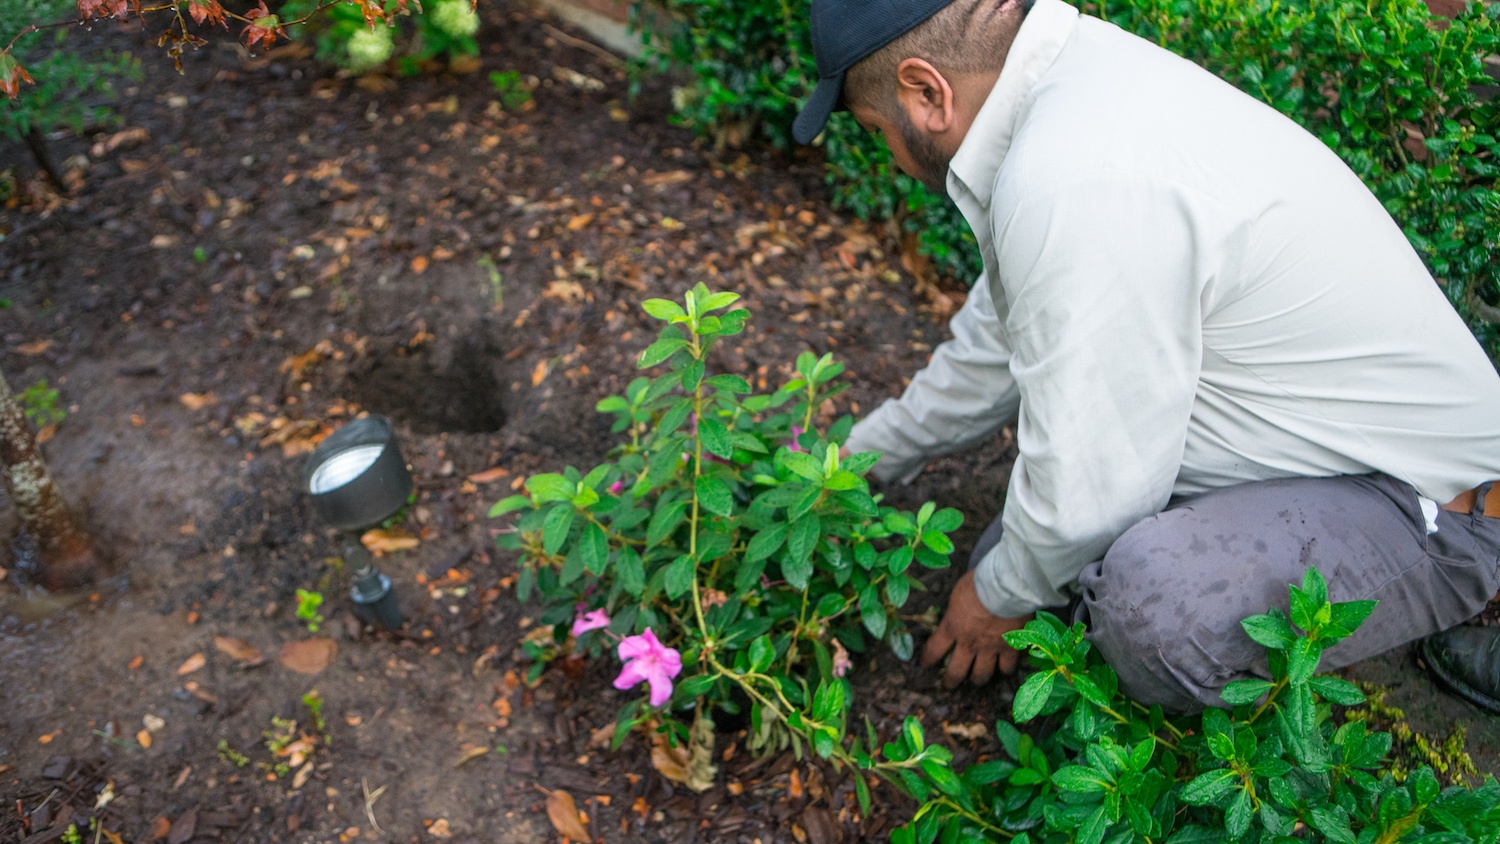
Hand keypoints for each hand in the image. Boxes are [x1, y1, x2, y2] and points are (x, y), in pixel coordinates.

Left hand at [921, 571, 1031, 686]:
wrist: (1006, 587)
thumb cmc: (979, 583)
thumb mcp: (958, 594)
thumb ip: (957, 610)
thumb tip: (956, 613)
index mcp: (952, 627)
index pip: (934, 650)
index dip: (928, 660)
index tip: (925, 664)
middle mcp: (969, 643)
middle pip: (956, 671)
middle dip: (950, 680)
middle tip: (949, 685)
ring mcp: (990, 648)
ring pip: (981, 675)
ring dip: (978, 679)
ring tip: (978, 680)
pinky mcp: (1010, 648)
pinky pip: (1007, 667)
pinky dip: (1005, 669)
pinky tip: (1005, 668)